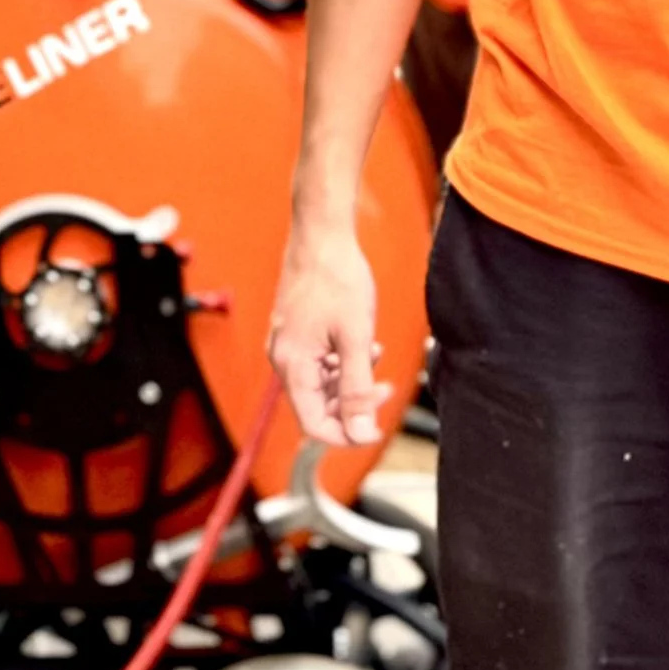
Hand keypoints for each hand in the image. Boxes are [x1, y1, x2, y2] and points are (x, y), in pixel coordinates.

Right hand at [269, 212, 389, 448]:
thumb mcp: (356, 337)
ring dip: (349, 381)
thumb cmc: (337, 278)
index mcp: (292, 366)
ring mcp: (288, 345)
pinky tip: (362, 344)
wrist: (322, 235)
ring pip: (319, 384)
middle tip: (385, 388)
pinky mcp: (296, 333)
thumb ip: (357, 389)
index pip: (314, 425)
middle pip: (316, 406)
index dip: (347, 434)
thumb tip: (360, 433)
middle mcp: (284, 360)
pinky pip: (318, 363)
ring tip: (374, 355)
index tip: (377, 428)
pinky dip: (341, 362)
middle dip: (352, 404)